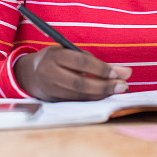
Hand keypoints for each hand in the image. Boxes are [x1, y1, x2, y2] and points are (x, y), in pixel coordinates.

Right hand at [14, 46, 131, 101]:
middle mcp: (49, 72)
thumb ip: (96, 62)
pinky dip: (92, 100)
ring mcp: (50, 89)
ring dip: (100, 95)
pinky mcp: (53, 101)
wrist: (29, 74)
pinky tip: (104, 97)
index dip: (100, 69)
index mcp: (54, 56)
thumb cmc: (57, 60)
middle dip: (104, 86)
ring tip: (116, 91)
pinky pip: (76, 102)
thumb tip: (126, 72)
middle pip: (80, 83)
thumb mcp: (71, 54)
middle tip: (122, 86)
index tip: (117, 74)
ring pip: (78, 95)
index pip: (81, 62)